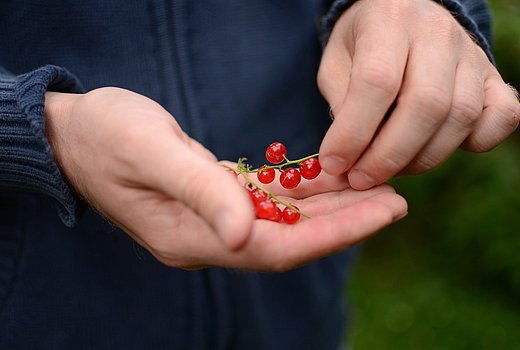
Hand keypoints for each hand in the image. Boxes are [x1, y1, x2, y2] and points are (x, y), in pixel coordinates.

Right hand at [44, 87, 406, 270]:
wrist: (72, 133)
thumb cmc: (105, 135)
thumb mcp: (148, 151)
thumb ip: (198, 191)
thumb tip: (244, 235)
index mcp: (192, 236)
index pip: (278, 247)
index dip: (334, 233)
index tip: (385, 212)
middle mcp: (207, 237)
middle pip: (290, 239)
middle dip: (346, 223)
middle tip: (398, 201)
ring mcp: (210, 221)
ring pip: (283, 221)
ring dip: (330, 207)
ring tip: (377, 188)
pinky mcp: (212, 200)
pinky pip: (267, 202)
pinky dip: (300, 191)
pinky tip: (331, 176)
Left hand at [318, 0, 519, 189]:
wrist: (403, 15)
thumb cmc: (362, 46)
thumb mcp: (336, 64)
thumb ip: (341, 104)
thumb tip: (349, 155)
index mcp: (389, 21)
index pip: (377, 81)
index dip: (353, 132)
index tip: (334, 163)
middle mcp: (437, 33)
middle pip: (425, 104)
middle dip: (388, 156)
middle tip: (361, 179)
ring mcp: (472, 55)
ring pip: (461, 116)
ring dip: (421, 158)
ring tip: (388, 169)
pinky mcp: (492, 77)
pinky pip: (502, 117)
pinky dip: (476, 143)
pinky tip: (435, 149)